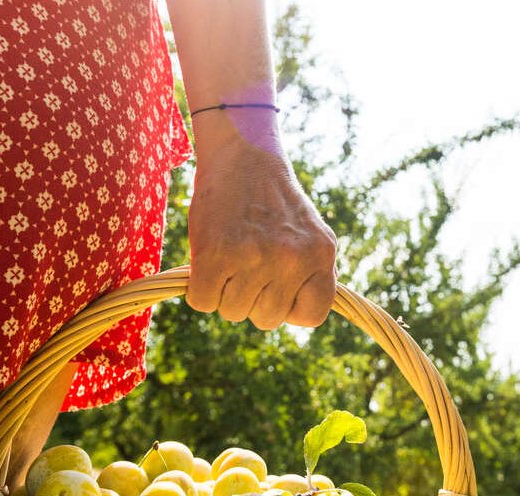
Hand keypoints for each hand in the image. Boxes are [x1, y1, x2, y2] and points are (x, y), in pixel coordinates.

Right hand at [186, 127, 336, 329]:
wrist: (243, 152)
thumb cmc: (274, 200)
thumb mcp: (311, 233)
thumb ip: (314, 274)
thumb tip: (307, 315)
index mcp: (320, 255)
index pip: (310, 317)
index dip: (289, 308)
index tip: (277, 288)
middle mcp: (291, 259)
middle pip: (266, 320)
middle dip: (252, 299)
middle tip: (247, 265)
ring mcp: (254, 257)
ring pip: (232, 313)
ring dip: (224, 293)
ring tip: (229, 258)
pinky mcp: (216, 253)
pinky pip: (202, 302)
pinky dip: (199, 288)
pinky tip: (208, 262)